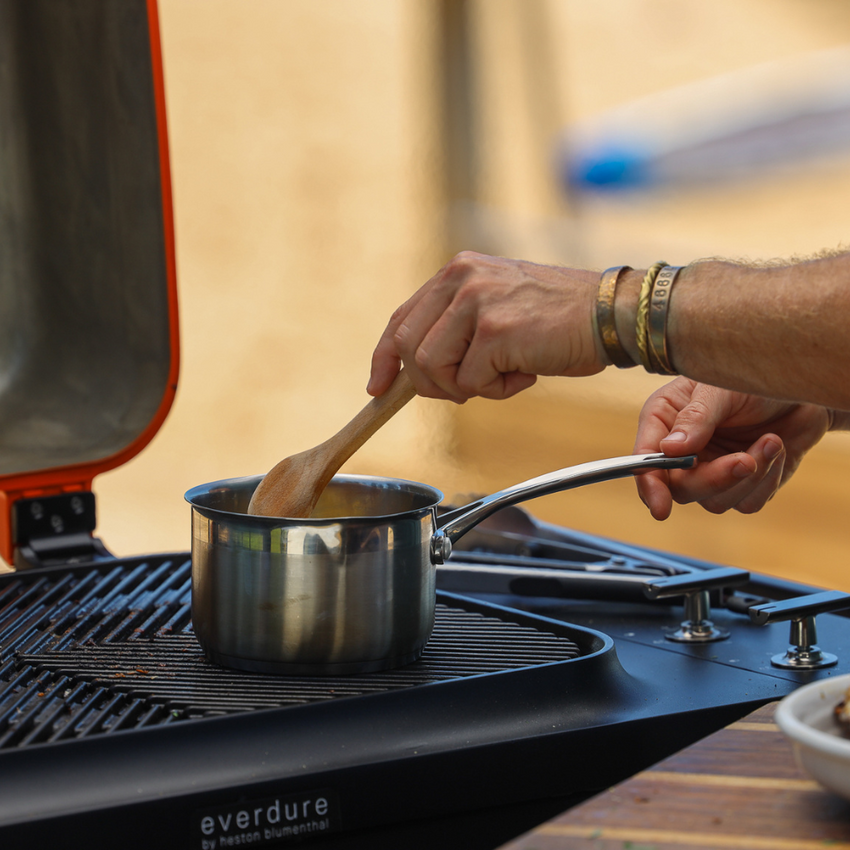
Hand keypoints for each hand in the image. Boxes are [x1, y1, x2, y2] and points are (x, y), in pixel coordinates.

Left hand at [368, 251, 603, 401]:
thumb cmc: (558, 320)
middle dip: (430, 383)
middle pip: (408, 349)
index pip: (401, 318)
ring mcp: (475, 302)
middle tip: (467, 389)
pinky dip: (496, 390)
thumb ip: (457, 326)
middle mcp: (460, 278)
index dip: (383, 358)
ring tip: (504, 374)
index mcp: (457, 271)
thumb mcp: (497, 308)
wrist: (610, 314)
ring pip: (432, 369)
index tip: (378, 387)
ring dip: (466, 386)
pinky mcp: (494, 330)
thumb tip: (416, 370)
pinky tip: (525, 373)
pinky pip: (469, 382)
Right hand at [634, 378, 831, 519]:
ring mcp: (712, 471)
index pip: (646, 460)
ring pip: (716, 502)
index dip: (650, 486)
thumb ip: (695, 418)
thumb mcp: (720, 389)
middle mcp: (683, 451)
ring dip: (748, 478)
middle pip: (681, 489)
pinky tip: (775, 448)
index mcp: (664, 421)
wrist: (801, 386)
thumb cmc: (754, 377)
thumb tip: (669, 450)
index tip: (660, 507)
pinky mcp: (743, 485)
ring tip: (771, 441)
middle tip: (745, 460)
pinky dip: (766, 480)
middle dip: (715, 479)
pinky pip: (747, 503)